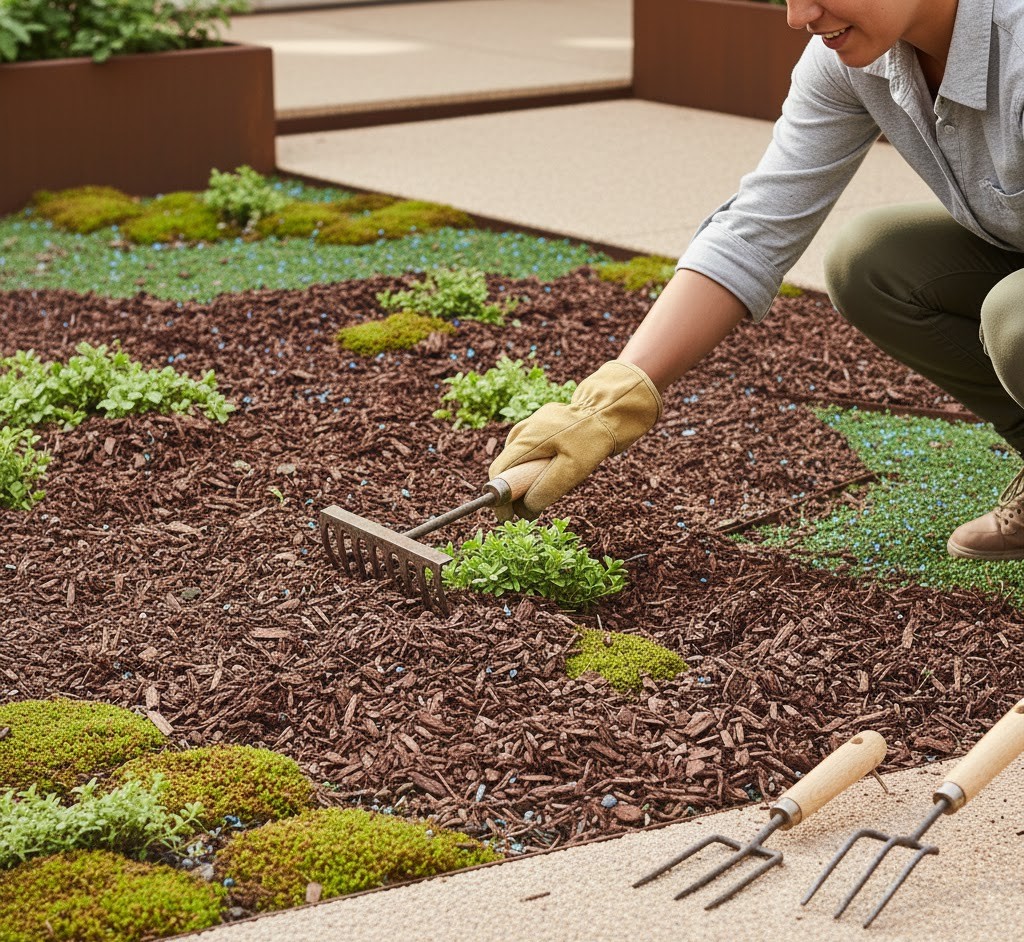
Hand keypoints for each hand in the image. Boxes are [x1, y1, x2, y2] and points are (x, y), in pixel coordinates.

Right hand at [487, 359, 661, 520]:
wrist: (610, 410)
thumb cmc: (592, 439)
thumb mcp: (572, 469)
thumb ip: (546, 489)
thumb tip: (525, 508)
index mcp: (524, 439)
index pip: (498, 474)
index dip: (500, 499)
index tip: (510, 517)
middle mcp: (523, 430)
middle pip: (509, 469)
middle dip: (518, 490)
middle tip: (536, 506)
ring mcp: (532, 425)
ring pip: (522, 461)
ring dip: (530, 478)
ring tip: (555, 483)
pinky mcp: (543, 424)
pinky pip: (534, 451)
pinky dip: (540, 465)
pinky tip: (560, 467)